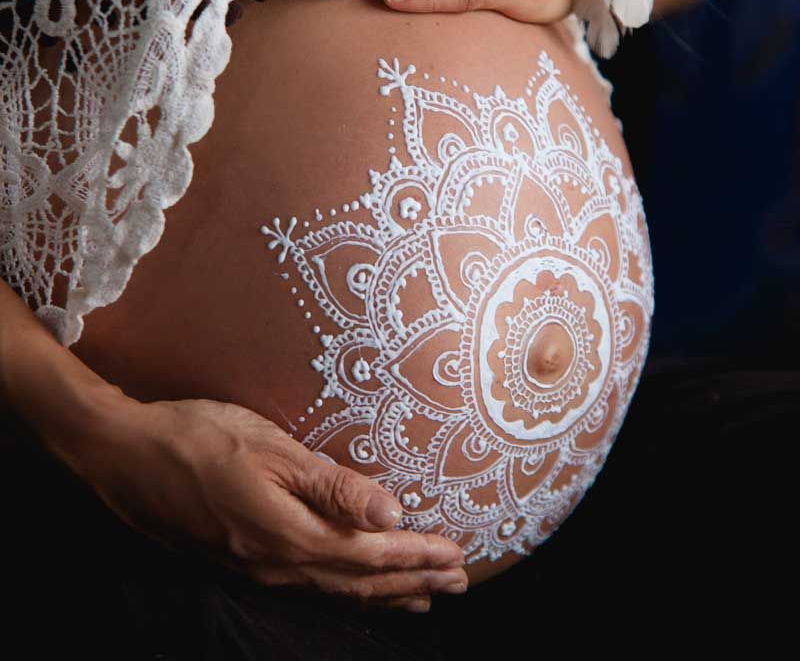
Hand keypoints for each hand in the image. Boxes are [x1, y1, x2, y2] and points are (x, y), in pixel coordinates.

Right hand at [85, 395, 466, 612]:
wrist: (125, 456)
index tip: (456, 553)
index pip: (370, 554)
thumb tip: (390, 510)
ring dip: (385, 593)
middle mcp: (276, 563)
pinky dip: (347, 591)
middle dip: (413, 580)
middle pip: (360, 583)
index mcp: (287, 533)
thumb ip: (330, 483)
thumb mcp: (270, 447)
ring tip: (424, 594)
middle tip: (459, 580)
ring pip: (336, 590)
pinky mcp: (241, 563)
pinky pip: (310, 587)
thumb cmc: (197, 437)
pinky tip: (356, 587)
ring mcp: (257, 569)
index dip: (416, 555)